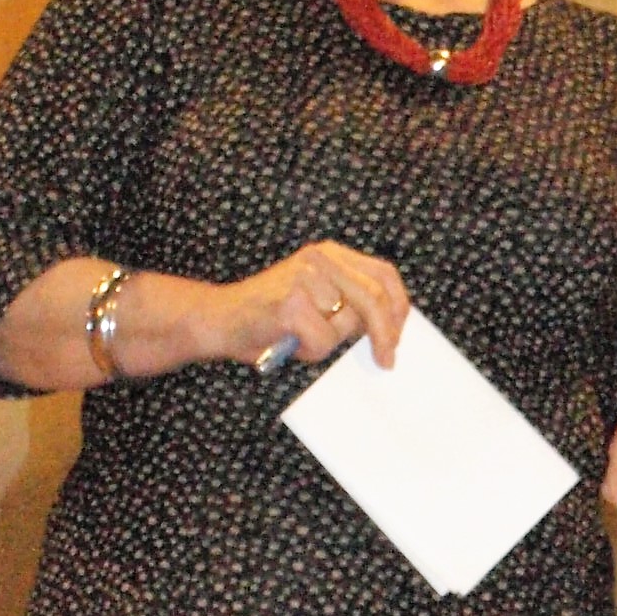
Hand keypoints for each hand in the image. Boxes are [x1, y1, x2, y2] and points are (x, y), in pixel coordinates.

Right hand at [218, 239, 410, 371]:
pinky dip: (309, 352)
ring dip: (329, 343)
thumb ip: (349, 305)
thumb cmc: (269, 319)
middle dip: (386, 334)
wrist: (217, 320)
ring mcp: (304, 277)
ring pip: (347, 323)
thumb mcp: (316, 302)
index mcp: (330, 254)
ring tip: (302, 339)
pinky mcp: (290, 303)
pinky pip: (322, 341)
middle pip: (375, 297)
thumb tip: (389, 331)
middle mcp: (319, 259)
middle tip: (387, 361)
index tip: (399, 334)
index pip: (383, 273)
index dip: (399, 305)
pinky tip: (287, 343)